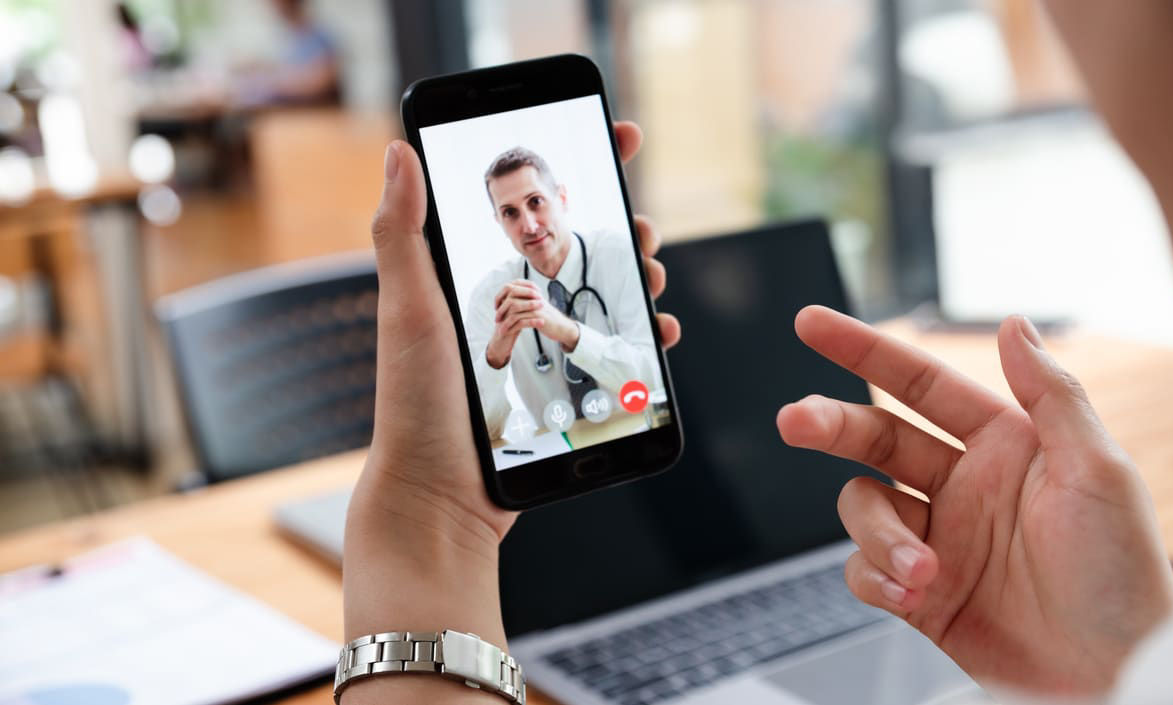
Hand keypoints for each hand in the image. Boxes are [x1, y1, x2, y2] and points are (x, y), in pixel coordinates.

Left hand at [342, 122, 674, 702]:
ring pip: (604, 299)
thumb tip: (401, 149)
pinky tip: (660, 333)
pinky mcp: (564, 390)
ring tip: (653, 277)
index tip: (617, 136)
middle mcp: (508, 309)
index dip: (575, 166)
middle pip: (579, 251)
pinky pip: (615, 354)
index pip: (529, 208)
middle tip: (642, 226)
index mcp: (471, 280)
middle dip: (621, 228)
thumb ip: (403, 231)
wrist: (441, 499)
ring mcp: (539, 352)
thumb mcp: (408, 308)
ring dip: (639, 278)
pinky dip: (644, 337)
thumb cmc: (416, 404)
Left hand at [485, 279, 580, 366]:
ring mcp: (535, 306)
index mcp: (531, 291)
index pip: (511, 287)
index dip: (501, 296)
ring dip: (505, 320)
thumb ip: (524, 301)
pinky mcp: (538, 317)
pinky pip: (520, 320)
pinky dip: (512, 327)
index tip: (496, 306)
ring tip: (500, 328)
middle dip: (501, 309)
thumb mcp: (535, 306)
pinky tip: (508, 332)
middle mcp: (533, 296)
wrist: (561, 327)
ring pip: (513, 309)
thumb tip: (508, 300)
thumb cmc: (547, 318)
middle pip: (510, 297)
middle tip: (496, 319)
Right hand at [777, 307, 1172, 696]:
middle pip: (874, 436)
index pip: (921, 385)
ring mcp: (938, 538)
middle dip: (829, 425)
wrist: (1110, 677)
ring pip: (865, 507)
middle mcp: (964, 484)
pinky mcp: (920, 593)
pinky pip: (866, 571)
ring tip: (920, 569)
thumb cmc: (1121, 578)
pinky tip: (913, 593)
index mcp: (1004, 443)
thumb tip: (1012, 324)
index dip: (864, 350)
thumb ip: (1051, 394)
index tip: (812, 326)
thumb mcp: (1100, 473)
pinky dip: (878, 578)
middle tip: (795, 421)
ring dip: (879, 534)